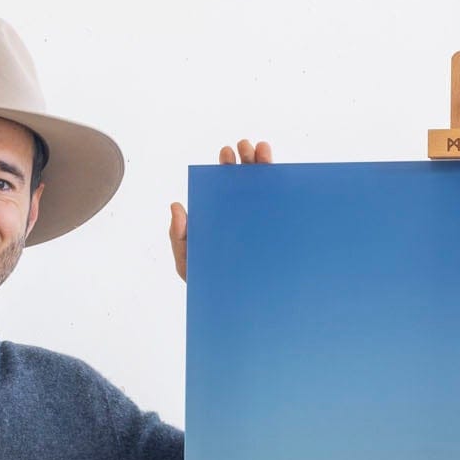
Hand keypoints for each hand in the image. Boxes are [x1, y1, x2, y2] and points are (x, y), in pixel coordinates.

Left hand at [170, 138, 272, 282]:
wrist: (238, 311)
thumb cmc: (210, 286)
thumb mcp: (187, 263)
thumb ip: (179, 237)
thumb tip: (177, 206)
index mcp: (221, 218)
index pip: (223, 187)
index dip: (226, 168)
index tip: (226, 154)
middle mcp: (241, 217)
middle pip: (243, 181)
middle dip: (244, 160)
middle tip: (243, 148)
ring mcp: (261, 223)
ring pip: (264, 188)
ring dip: (262, 164)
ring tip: (260, 150)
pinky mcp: (279, 233)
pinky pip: (282, 207)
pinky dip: (282, 186)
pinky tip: (278, 170)